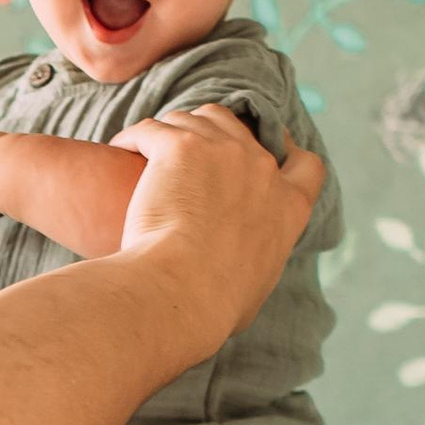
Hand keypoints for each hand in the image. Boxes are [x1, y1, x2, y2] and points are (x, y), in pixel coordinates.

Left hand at [119, 104, 322, 340]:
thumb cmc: (213, 305)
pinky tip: (119, 149)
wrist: (181, 291)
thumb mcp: (255, 288)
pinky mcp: (179, 147)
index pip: (305, 165)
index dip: (284, 150)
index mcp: (288, 206)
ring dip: (173, 131)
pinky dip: (134, 136)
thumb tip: (241, 277)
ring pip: (195, 119)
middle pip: (238, 128)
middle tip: (183, 152)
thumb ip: (256, 267)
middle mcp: (261, 170)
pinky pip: (151, 129)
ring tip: (145, 152)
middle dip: (212, 133)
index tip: (263, 149)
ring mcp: (221, 151)